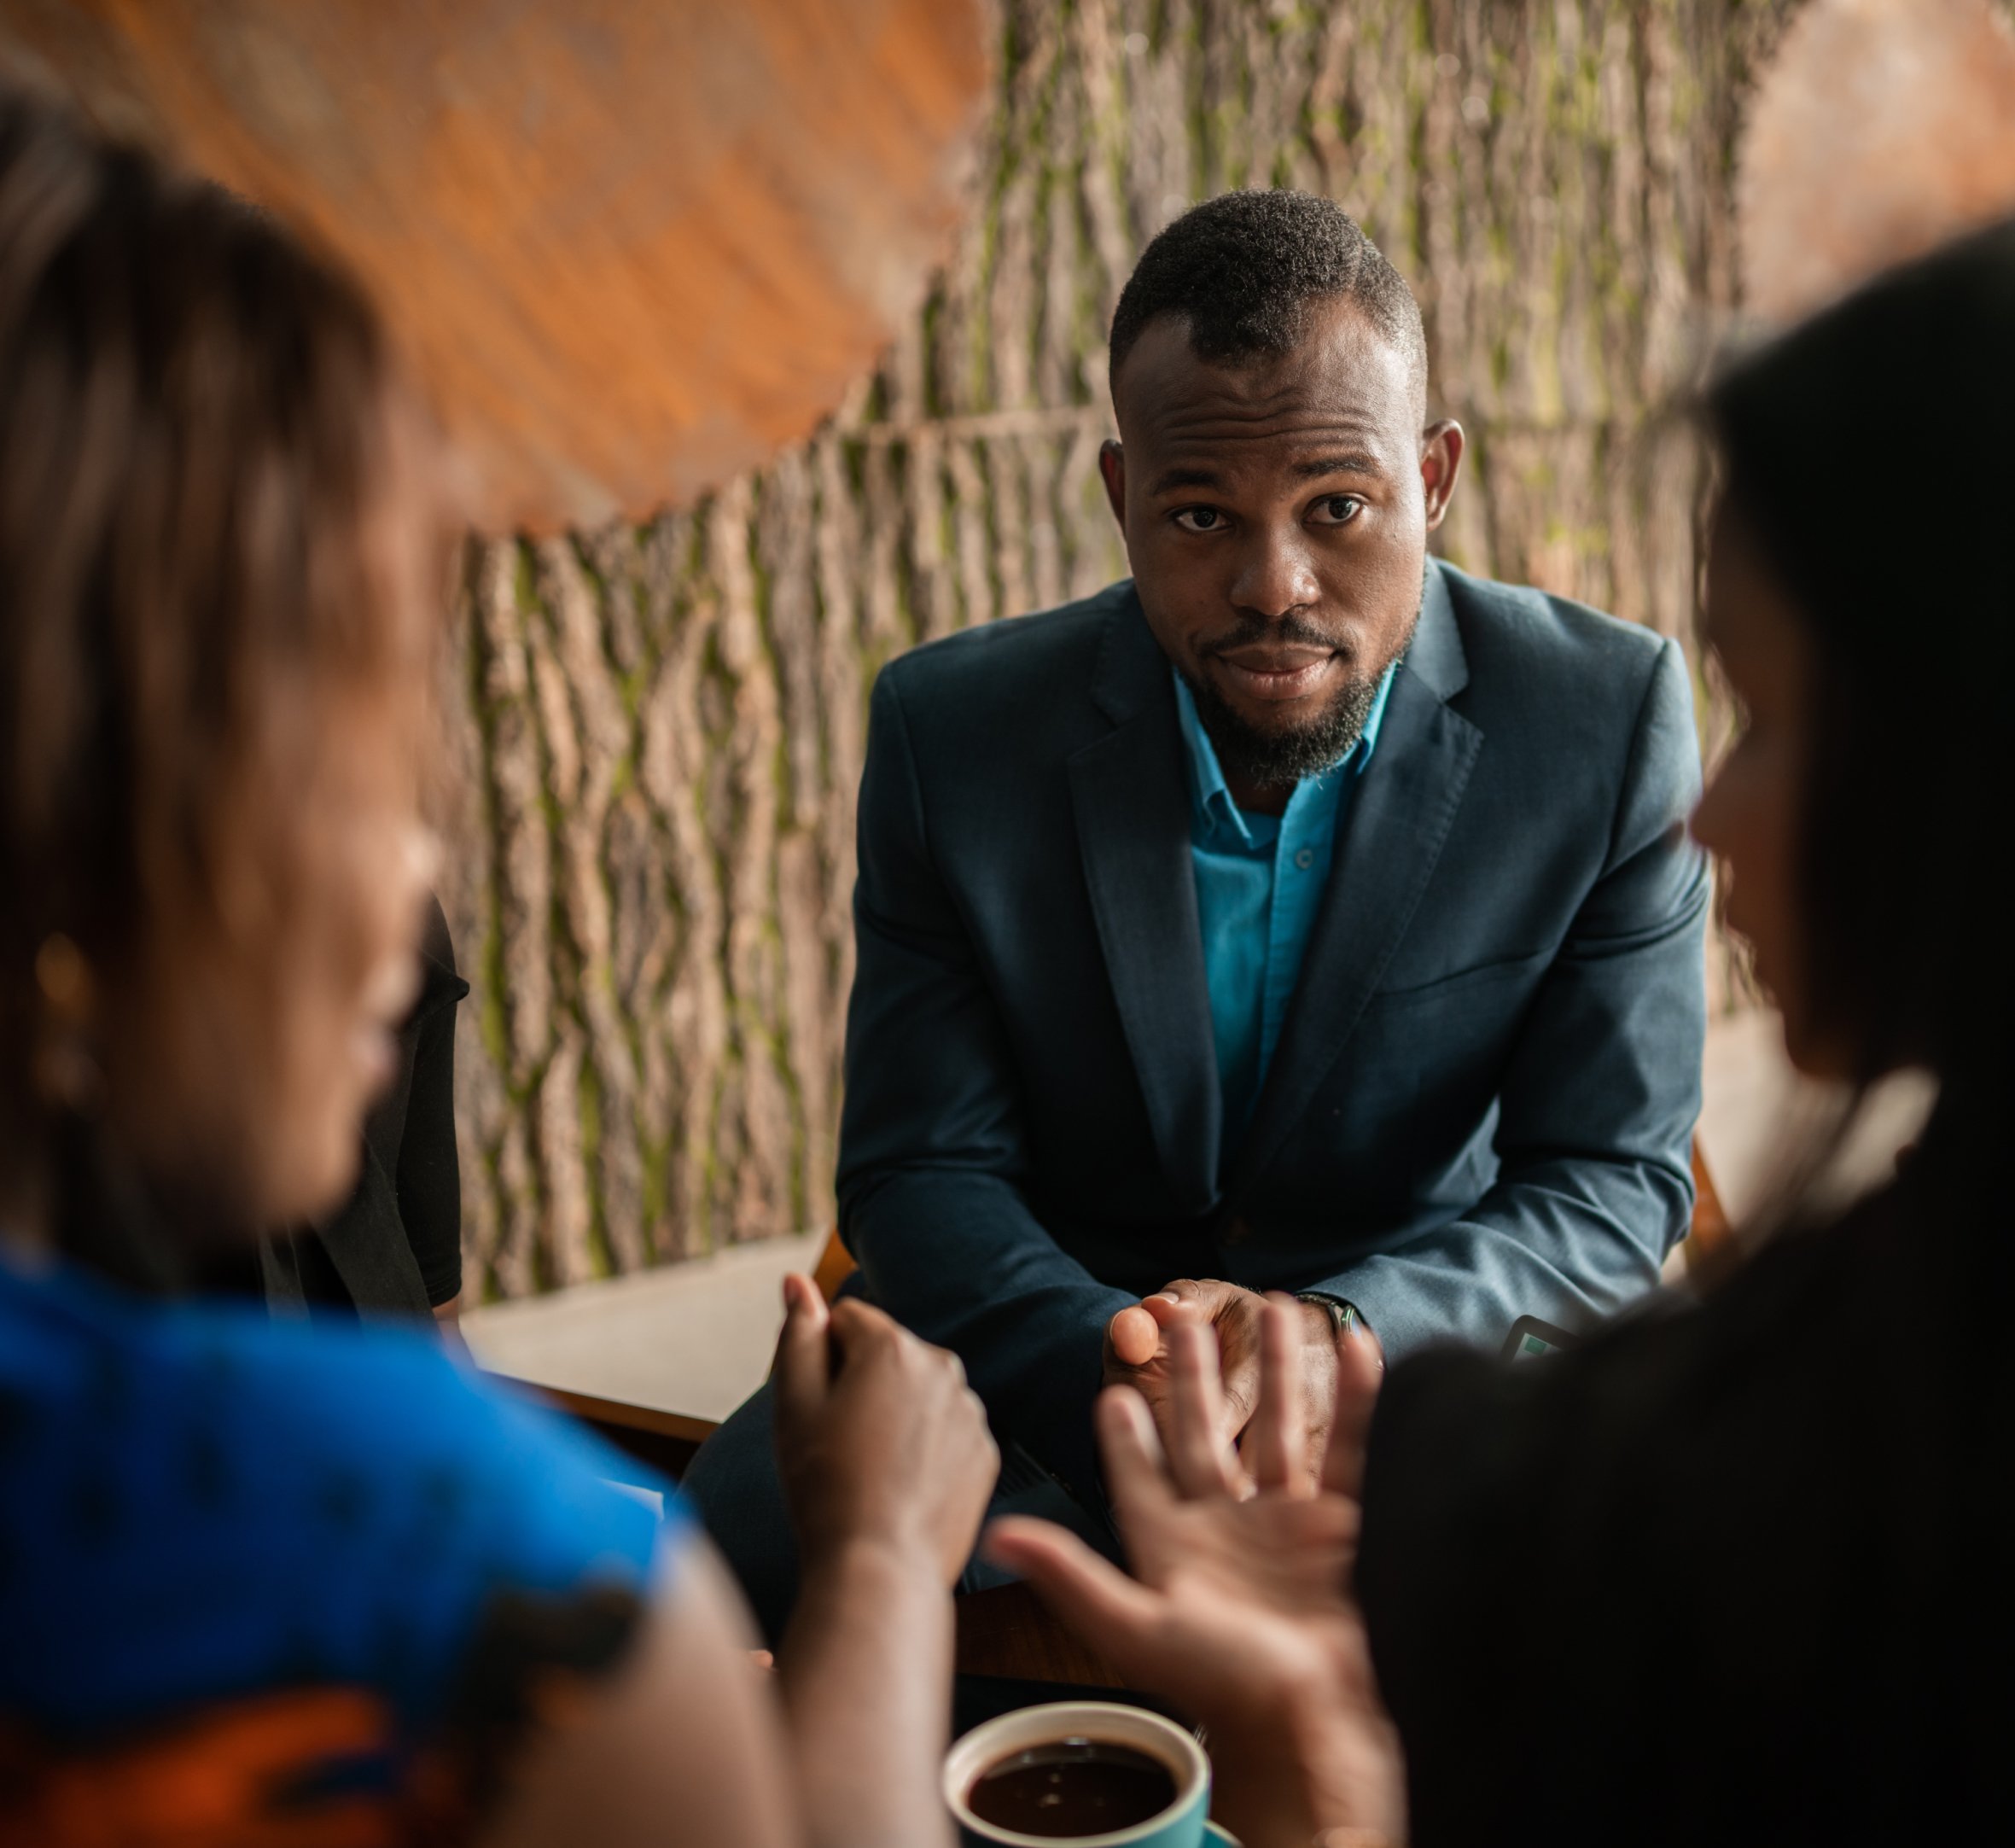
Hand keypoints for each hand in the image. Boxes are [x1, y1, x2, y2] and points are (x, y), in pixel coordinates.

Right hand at [771, 1274, 997, 1586]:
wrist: (880, 1570)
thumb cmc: (824, 1486)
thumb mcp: (793, 1403)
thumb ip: (797, 1333)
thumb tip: (796, 1279)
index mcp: (893, 1346)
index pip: (845, 1321)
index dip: (820, 1362)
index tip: (815, 1410)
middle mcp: (944, 1366)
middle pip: (885, 1355)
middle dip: (859, 1384)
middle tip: (837, 1446)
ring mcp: (971, 1411)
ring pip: (916, 1393)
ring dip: (893, 1415)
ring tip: (868, 1472)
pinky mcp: (985, 1453)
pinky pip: (944, 1431)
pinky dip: (923, 1448)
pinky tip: (900, 1488)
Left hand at [992, 1296, 1402, 1847]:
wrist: (1318, 1723)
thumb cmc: (1224, 1688)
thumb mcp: (1138, 1627)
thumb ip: (1071, 1576)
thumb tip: (997, 1534)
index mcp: (1174, 1548)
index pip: (1139, 1478)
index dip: (1124, 1440)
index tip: (1109, 1392)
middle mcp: (1229, 1529)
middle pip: (1206, 1434)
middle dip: (1194, 1377)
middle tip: (1182, 1316)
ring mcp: (1288, 1526)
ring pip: (1277, 1426)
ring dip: (1274, 1367)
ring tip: (1269, 1305)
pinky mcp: (1346, 1525)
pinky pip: (1349, 1444)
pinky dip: (1354, 1395)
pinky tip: (1353, 1342)